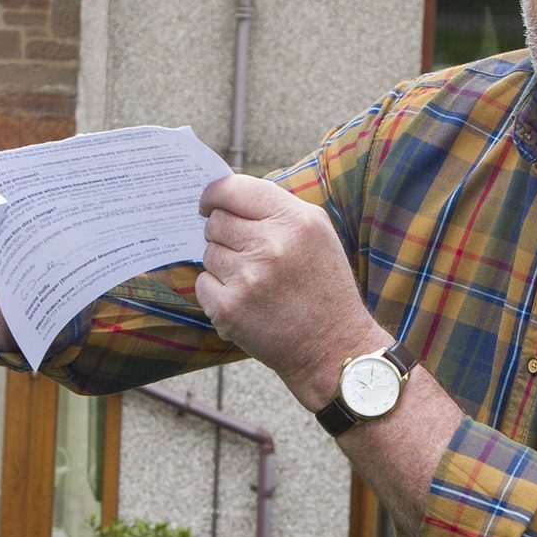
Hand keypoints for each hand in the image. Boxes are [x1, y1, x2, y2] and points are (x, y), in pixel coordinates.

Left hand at [194, 175, 387, 408]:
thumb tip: (225, 195)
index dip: (213, 195)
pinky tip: (245, 301)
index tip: (208, 204)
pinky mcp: (230, 309)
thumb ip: (275, 208)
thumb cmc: (324, 287)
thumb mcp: (317, 233)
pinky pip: (203, 284)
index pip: (233, 189)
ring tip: (255, 282)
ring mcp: (248, 278)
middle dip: (224, 234)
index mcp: (295, 220)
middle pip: (216, 221)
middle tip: (247, 253)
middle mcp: (271, 245)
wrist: (334, 347)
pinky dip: (217, 292)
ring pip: (208, 253)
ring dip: (224, 265)